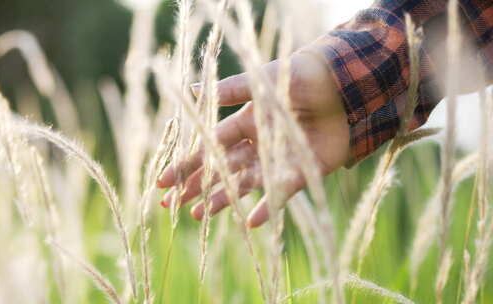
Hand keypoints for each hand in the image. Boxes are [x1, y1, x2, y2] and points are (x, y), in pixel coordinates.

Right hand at [156, 51, 350, 227]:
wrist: (345, 84)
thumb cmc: (300, 76)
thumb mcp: (261, 81)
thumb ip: (229, 90)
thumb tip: (189, 89)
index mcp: (245, 123)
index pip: (209, 147)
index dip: (187, 163)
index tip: (164, 181)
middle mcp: (258, 144)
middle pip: (221, 170)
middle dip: (196, 186)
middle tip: (172, 205)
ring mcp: (278, 160)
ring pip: (243, 184)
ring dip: (222, 199)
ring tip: (198, 215)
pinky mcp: (301, 171)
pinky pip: (280, 193)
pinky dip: (267, 207)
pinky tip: (250, 222)